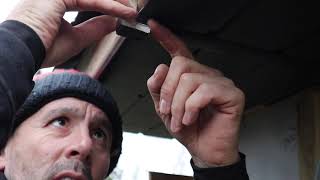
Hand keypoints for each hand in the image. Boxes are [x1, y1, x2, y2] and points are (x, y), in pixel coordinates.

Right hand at [6, 0, 135, 66]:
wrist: (22, 54)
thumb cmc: (41, 48)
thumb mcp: (76, 39)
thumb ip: (94, 28)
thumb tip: (111, 22)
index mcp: (56, 2)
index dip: (108, 4)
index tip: (124, 12)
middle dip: (114, 1)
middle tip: (131, 9)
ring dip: (116, 2)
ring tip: (132, 11)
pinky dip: (110, 6)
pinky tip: (124, 13)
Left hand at [147, 20, 244, 167]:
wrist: (204, 150)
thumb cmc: (190, 130)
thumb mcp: (165, 109)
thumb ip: (158, 89)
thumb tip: (158, 70)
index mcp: (191, 76)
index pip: (179, 50)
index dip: (166, 37)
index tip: (153, 26)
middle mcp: (207, 75)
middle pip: (180, 65)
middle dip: (167, 92)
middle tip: (167, 112)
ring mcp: (220, 82)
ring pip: (189, 79)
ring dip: (178, 105)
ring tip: (179, 120)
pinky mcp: (232, 94)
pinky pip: (204, 91)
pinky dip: (191, 108)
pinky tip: (191, 118)